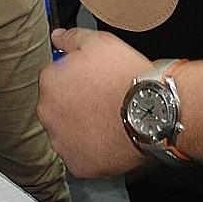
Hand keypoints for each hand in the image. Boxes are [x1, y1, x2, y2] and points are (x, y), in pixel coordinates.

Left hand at [36, 27, 149, 177]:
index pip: (53, 80)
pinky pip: (80, 156)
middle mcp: (48, 113)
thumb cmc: (127, 77)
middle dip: (75, 105)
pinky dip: (91, 150)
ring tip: (107, 120)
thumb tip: (58, 36)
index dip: (75, 79)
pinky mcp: (78, 164)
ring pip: (67, 133)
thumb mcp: (100, 43)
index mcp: (50, 82)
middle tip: (101, 100)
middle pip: (57, 107)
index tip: (91, 82)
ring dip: (81, 128)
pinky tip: (108, 138)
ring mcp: (62, 142)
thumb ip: (72, 39)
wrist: (153, 111)